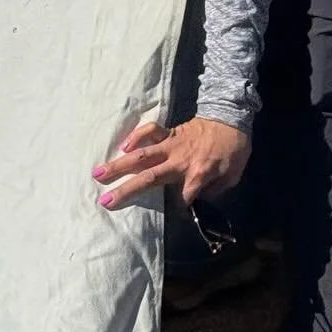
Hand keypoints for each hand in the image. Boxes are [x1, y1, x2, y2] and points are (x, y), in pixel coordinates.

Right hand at [93, 116, 250, 211]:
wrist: (233, 117)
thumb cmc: (234, 150)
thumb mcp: (233, 176)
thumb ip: (214, 190)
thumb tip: (197, 200)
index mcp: (198, 175)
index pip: (181, 199)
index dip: (177, 209)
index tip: (175, 214)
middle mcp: (179, 161)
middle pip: (149, 178)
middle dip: (126, 190)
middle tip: (104, 200)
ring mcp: (172, 144)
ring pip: (142, 154)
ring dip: (119, 164)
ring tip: (97, 173)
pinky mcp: (170, 131)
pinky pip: (150, 130)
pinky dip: (136, 136)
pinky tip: (123, 146)